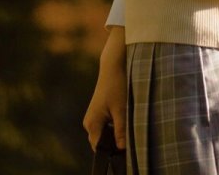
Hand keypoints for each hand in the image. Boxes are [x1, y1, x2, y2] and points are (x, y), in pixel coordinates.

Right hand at [83, 25, 126, 151]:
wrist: (113, 65)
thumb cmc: (117, 85)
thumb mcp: (122, 110)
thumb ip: (121, 131)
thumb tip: (122, 150)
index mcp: (92, 124)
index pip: (99, 149)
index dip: (112, 152)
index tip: (125, 150)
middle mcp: (89, 123)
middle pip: (102, 143)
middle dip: (114, 144)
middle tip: (129, 138)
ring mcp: (93, 117)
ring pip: (105, 135)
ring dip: (115, 135)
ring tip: (127, 126)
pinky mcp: (98, 113)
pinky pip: (105, 128)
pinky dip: (114, 128)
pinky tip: (125, 120)